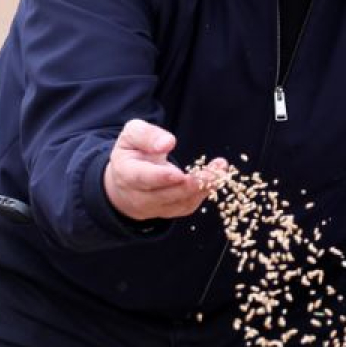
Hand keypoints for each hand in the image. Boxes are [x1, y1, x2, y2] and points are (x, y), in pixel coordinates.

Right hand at [102, 119, 227, 221]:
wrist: (124, 181)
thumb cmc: (131, 152)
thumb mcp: (132, 135)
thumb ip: (147, 135)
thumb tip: (167, 143)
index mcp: (126, 174)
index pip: (142, 178)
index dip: (161, 177)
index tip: (179, 174)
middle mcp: (139, 196)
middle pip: (167, 194)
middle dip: (192, 183)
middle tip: (215, 171)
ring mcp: (154, 208)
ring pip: (181, 202)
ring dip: (204, 187)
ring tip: (221, 170)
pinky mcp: (169, 212)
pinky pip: (187, 206)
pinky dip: (204, 193)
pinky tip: (216, 178)